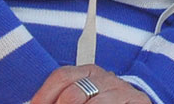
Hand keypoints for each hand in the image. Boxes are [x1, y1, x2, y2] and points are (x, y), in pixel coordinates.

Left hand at [29, 64, 153, 103]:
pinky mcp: (139, 101)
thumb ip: (65, 97)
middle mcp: (106, 77)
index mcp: (89, 72)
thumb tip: (35, 103)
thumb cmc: (103, 102)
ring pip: (94, 103)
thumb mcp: (84, 96)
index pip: (62, 76)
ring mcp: (123, 90)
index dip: (44, 95)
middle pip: (74, 92)